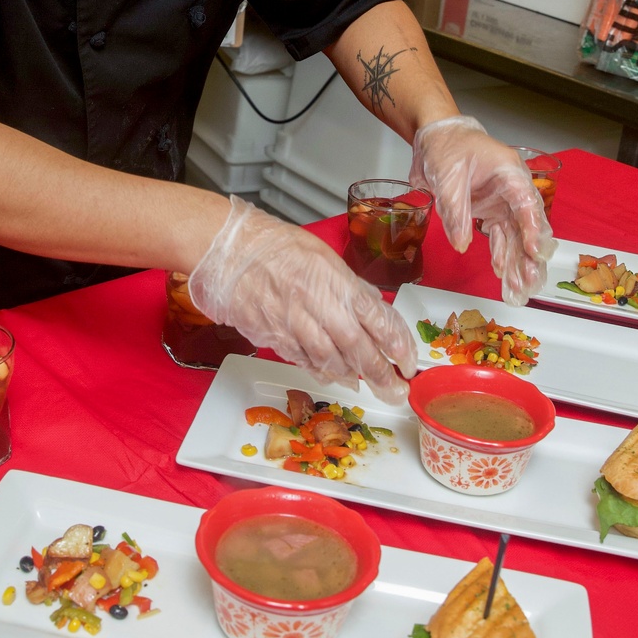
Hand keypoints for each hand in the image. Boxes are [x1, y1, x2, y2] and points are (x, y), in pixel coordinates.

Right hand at [188, 196, 416, 402]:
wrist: (228, 249)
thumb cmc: (274, 246)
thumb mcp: (322, 256)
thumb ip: (349, 286)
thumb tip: (372, 309)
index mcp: (335, 280)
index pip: (378, 318)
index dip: (399, 346)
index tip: (409, 363)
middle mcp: (317, 304)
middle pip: (358, 348)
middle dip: (381, 375)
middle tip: (396, 392)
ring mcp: (293, 323)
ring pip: (330, 360)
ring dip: (350, 375)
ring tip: (363, 383)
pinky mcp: (272, 336)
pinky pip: (302, 360)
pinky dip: (320, 370)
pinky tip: (331, 374)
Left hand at [408, 115, 556, 304]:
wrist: (435, 138)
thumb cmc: (446, 146)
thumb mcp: (447, 177)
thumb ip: (456, 211)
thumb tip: (462, 244)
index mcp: (508, 172)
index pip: (527, 204)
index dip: (532, 229)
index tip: (534, 253)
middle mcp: (511, 189)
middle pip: (526, 226)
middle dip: (529, 257)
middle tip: (530, 283)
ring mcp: (501, 202)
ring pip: (515, 236)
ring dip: (517, 263)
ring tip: (519, 290)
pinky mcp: (490, 211)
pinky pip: (500, 236)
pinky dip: (501, 255)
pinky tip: (504, 274)